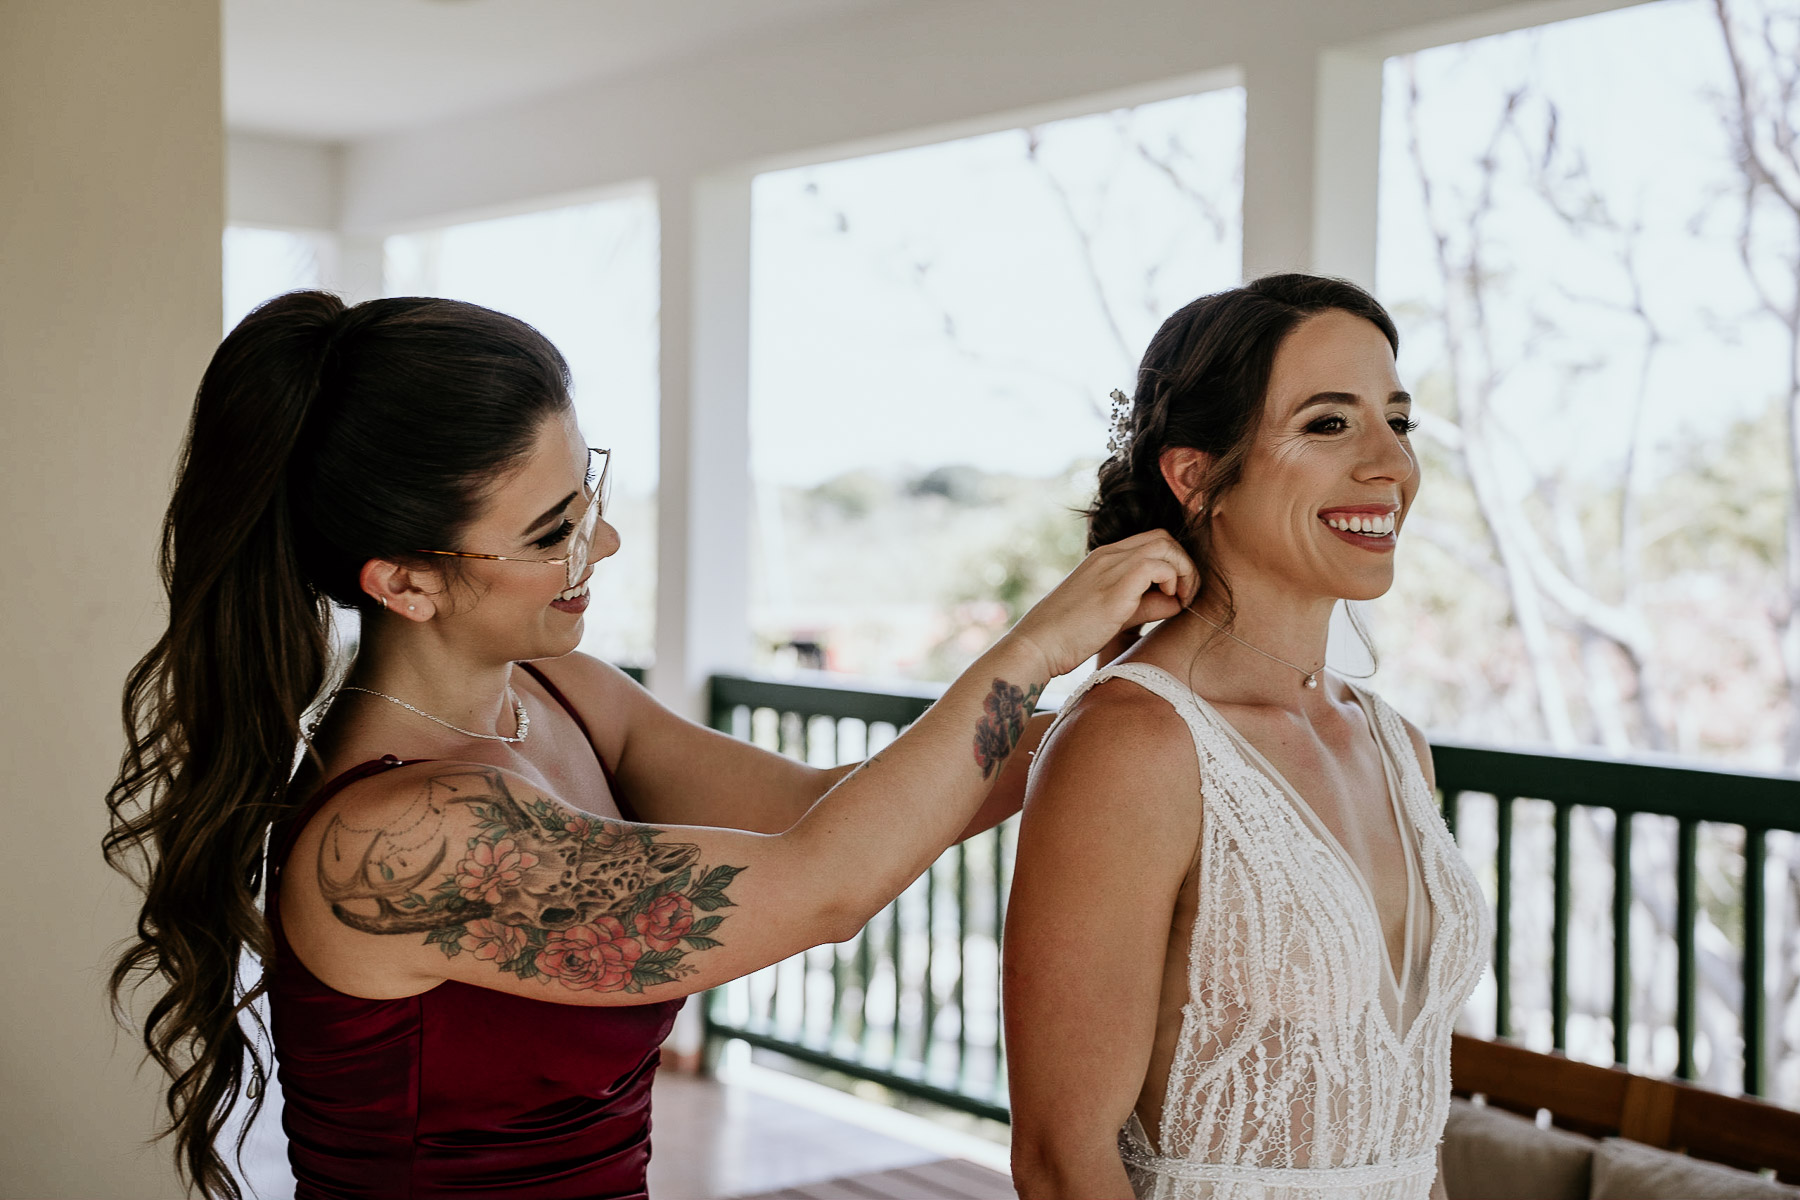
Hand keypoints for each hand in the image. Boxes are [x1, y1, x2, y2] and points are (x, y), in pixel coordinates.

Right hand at [1002, 531, 1197, 679]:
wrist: (1037, 645)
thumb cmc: (1069, 636)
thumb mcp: (1112, 614)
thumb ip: (1144, 604)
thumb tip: (1175, 602)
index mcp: (1103, 559)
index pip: (1151, 542)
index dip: (1173, 562)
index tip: (1175, 594)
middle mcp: (1107, 556)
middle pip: (1163, 538)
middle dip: (1184, 563)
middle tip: (1184, 596)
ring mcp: (1110, 567)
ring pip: (1166, 546)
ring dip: (1184, 572)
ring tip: (1180, 601)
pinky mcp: (1115, 587)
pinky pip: (1159, 567)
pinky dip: (1174, 582)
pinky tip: (1169, 605)